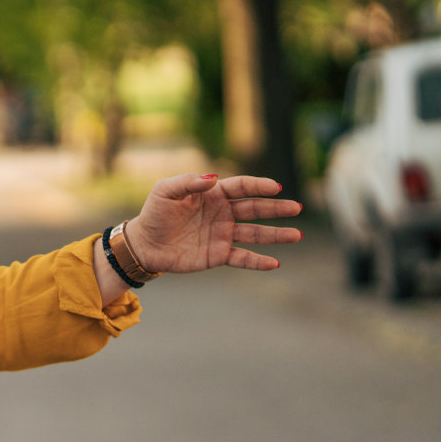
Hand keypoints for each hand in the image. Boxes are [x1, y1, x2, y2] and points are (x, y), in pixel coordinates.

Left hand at [123, 173, 301, 274]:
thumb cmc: (154, 214)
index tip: (276, 187)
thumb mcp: (165, 192)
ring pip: (255, 234)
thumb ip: (188, 182)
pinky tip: (275, 263)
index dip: (259, 186)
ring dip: (276, 235)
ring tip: (296, 235)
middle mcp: (223, 214)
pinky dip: (257, 261)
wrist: (144, 244)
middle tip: (296, 208)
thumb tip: (213, 178)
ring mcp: (222, 235)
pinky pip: (242, 258)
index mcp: (213, 195)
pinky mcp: (218, 255)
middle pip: (255, 209)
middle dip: (276, 208)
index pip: (242, 188)